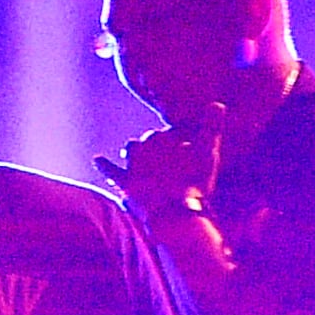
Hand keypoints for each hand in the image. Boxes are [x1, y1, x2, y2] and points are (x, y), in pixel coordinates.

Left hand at [100, 103, 231, 211]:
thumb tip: (217, 103)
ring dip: (133, 149)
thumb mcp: (207, 153)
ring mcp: (133, 166)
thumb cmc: (194, 182)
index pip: (170, 133)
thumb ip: (211, 127)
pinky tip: (96, 159)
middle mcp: (145, 149)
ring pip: (131, 151)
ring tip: (132, 149)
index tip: (183, 141)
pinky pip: (110, 170)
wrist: (173, 211)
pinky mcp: (124, 184)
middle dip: (155, 141)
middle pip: (150, 140)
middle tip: (160, 143)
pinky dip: (103, 164)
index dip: (176, 137)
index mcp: (164, 140)